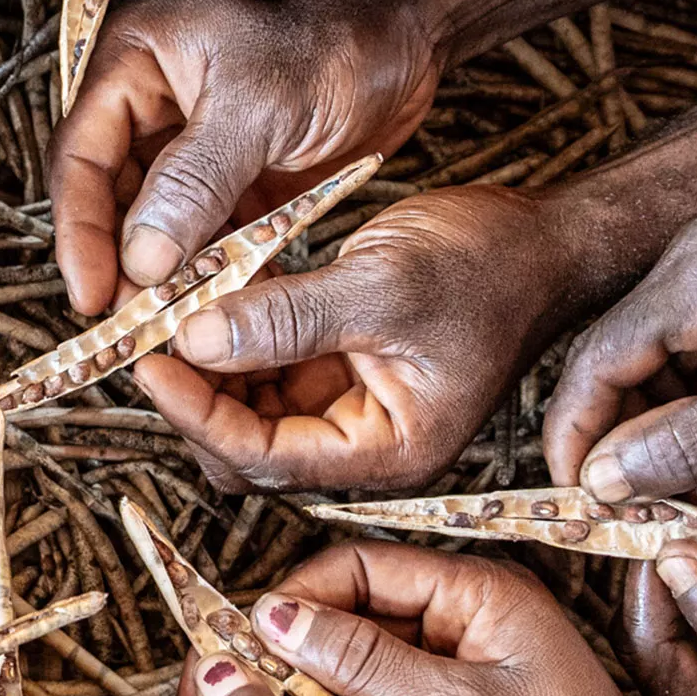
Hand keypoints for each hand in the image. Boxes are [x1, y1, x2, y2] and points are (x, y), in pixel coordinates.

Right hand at [48, 0, 442, 303]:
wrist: (413, 30)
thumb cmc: (337, 37)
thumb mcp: (259, 107)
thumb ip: (194, 182)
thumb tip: (140, 258)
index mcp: (133, 59)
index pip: (81, 157)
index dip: (81, 232)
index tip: (92, 295)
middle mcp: (149, 99)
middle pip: (109, 196)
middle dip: (118, 260)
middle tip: (128, 322)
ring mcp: (190, 140)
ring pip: (154, 220)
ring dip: (161, 271)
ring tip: (166, 323)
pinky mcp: (232, 172)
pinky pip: (203, 230)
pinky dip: (205, 266)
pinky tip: (212, 303)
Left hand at [133, 185, 585, 491]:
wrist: (547, 240)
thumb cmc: (491, 265)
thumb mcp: (383, 285)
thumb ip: (288, 318)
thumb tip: (195, 338)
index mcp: (388, 450)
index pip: (265, 455)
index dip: (198, 412)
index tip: (151, 362)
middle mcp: (366, 443)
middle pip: (248, 447)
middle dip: (196, 396)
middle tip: (149, 336)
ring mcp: (352, 409)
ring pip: (250, 408)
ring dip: (211, 364)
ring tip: (176, 308)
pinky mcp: (342, 371)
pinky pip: (269, 371)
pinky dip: (238, 338)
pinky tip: (217, 293)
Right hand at [544, 214, 696, 502]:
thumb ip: (684, 449)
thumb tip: (596, 482)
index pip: (603, 356)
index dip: (578, 433)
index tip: (576, 500)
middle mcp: (694, 266)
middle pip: (621, 375)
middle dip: (642, 452)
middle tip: (670, 512)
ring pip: (652, 393)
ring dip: (681, 458)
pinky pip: (687, 393)